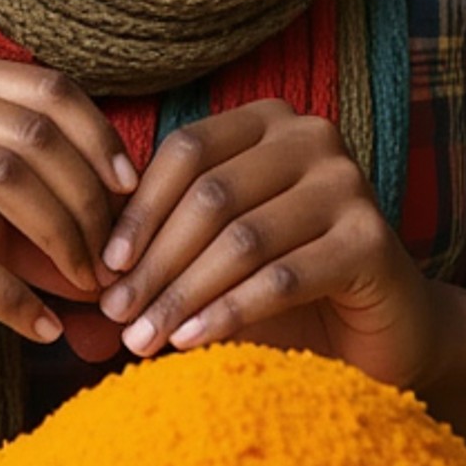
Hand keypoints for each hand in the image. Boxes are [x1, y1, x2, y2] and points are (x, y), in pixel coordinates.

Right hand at [0, 47, 136, 344]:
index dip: (100, 140)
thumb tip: (125, 244)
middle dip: (86, 203)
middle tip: (108, 260)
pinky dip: (11, 297)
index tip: (129, 195)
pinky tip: (39, 327)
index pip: (48, 90)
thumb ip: (44, 205)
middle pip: (35, 136)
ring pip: (5, 182)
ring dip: (59, 242)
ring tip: (83, 287)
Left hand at [95, 101, 457, 393]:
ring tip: (142, 339)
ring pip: (241, 239)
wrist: (381, 332)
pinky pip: (282, 278)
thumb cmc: (284, 290)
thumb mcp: (215, 258)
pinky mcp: (373, 241)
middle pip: (211, 195)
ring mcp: (349, 184)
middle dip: (154, 261)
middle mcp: (313, 137)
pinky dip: (227, 312)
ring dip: (182, 293)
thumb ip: (161, 252)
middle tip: (117, 314)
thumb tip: (83, 281)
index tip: (100, 269)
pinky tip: (190, 343)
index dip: (137, 210)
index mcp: (269, 122)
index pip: (186, 152)